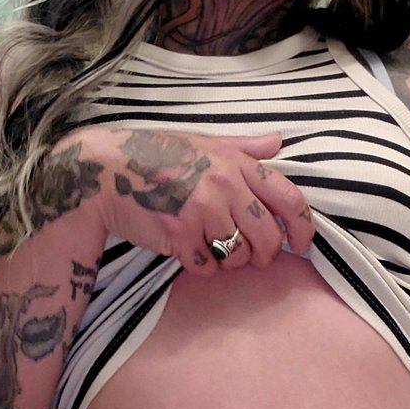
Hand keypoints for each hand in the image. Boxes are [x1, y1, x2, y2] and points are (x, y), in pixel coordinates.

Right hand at [76, 127, 312, 273]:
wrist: (106, 170)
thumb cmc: (157, 156)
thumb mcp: (205, 142)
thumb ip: (245, 148)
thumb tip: (278, 141)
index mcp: (237, 164)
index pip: (289, 199)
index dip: (303, 227)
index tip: (302, 243)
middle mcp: (225, 185)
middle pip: (267, 236)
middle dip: (265, 255)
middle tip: (254, 258)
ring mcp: (203, 211)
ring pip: (237, 256)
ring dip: (230, 262)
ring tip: (212, 249)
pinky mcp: (180, 235)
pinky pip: (206, 267)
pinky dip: (201, 267)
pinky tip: (188, 252)